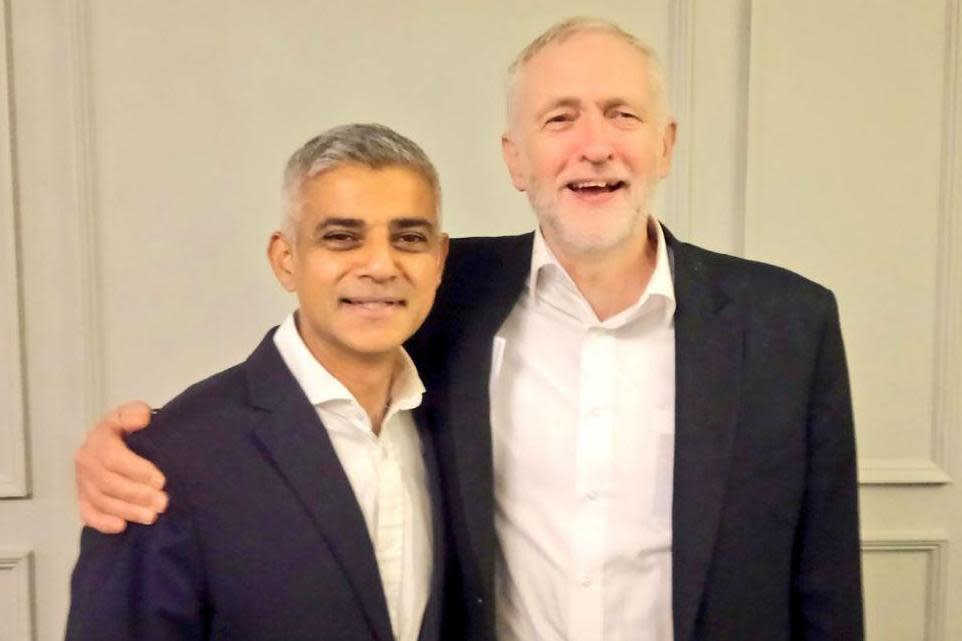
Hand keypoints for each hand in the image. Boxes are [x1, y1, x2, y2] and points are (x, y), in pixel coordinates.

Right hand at [74, 401, 168, 532]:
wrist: (112, 439)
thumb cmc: (127, 428)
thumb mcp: (131, 413)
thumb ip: (135, 413)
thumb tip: (141, 419)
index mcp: (98, 439)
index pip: (114, 459)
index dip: (138, 471)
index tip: (161, 481)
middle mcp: (86, 462)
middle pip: (109, 484)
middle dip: (138, 495)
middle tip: (162, 503)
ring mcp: (82, 482)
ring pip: (102, 501)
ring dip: (127, 511)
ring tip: (151, 517)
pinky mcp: (83, 498)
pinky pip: (88, 514)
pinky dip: (102, 522)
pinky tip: (121, 526)